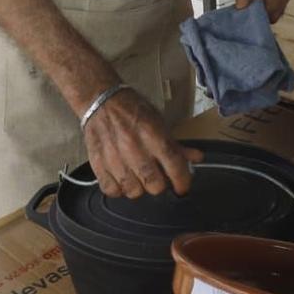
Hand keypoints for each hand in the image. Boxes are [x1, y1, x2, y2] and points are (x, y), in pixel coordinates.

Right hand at [81, 87, 201, 199]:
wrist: (99, 101)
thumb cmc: (130, 109)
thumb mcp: (157, 121)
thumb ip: (175, 144)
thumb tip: (196, 158)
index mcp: (152, 135)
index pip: (175, 166)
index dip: (183, 182)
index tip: (182, 187)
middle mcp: (134, 148)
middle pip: (154, 185)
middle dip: (160, 185)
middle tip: (157, 178)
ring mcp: (114, 158)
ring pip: (133, 191)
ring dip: (139, 188)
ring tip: (137, 178)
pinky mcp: (98, 164)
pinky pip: (112, 190)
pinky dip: (118, 189)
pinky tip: (121, 179)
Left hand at [231, 0, 290, 22]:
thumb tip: (242, 5)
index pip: (273, 10)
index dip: (259, 14)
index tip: (245, 13)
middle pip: (273, 14)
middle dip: (259, 14)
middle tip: (245, 8)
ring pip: (270, 13)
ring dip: (258, 11)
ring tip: (246, 4)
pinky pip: (267, 9)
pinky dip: (258, 9)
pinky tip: (249, 3)